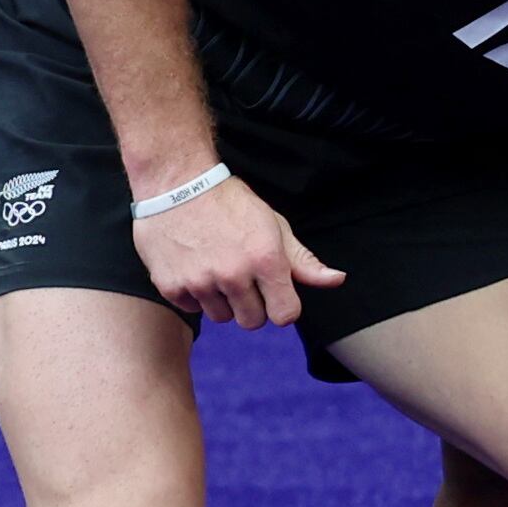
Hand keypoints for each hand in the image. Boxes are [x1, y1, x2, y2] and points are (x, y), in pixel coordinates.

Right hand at [135, 172, 344, 329]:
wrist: (177, 184)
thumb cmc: (231, 204)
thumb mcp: (274, 226)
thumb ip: (303, 261)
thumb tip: (336, 280)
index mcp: (265, 260)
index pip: (285, 315)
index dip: (284, 307)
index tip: (276, 294)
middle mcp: (233, 275)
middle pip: (253, 322)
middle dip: (254, 306)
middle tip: (245, 279)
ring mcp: (199, 282)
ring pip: (222, 317)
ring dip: (224, 301)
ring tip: (218, 270)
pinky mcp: (170, 285)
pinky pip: (193, 308)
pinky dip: (196, 295)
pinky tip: (196, 268)